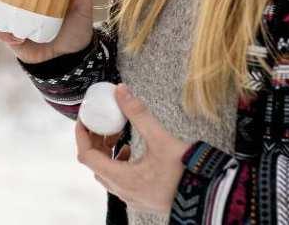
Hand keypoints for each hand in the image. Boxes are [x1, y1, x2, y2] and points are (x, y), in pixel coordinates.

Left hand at [75, 83, 191, 215]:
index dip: (82, 135)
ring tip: (118, 133)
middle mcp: (121, 190)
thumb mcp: (159, 137)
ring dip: (108, 152)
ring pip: (107, 173)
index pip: (87, 156)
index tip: (85, 118)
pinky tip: (132, 150)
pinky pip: (120, 179)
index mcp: (120, 177)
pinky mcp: (141, 197)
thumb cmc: (182, 170)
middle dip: (96, 140)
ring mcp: (131, 196)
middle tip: (104, 121)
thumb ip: (138, 113)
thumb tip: (121, 90)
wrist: (205, 196)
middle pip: (96, 164)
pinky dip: (119, 162)